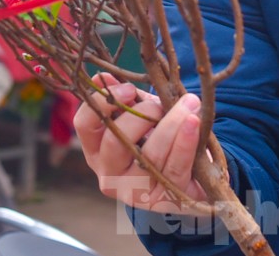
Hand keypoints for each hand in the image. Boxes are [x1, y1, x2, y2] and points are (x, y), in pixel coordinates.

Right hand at [73, 73, 208, 213]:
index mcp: (96, 149)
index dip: (102, 103)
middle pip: (114, 142)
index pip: (84, 125)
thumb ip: (124, 99)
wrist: (190, 176)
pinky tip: (194, 123)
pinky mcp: (162, 201)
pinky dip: (185, 142)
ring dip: (171, 124)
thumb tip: (105, 77)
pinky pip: (174, 168)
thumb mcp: (140, 117)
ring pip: (148, 156)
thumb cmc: (157, 140)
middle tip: (161, 104)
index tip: (128, 88)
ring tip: (189, 103)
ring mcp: (134, 191)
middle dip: (140, 116)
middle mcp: (108, 174)